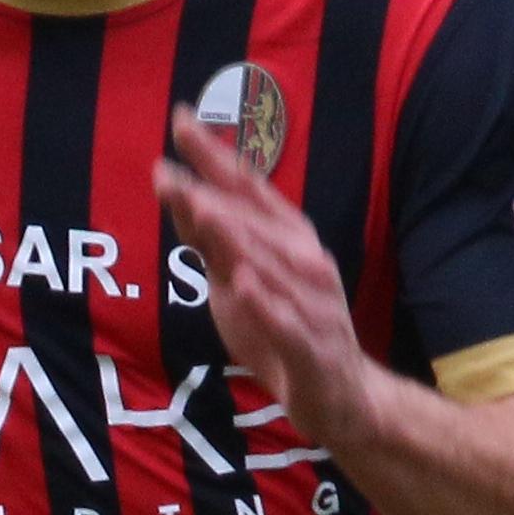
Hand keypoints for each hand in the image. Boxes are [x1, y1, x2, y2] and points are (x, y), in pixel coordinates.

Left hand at [158, 108, 367, 427]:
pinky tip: (243, 284)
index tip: (179, 119)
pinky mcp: (312, 346)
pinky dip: (266, 303)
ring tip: (201, 208)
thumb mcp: (237, 282)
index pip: (247, 187)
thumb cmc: (284, 329)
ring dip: (236, 236)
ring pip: (270, 264)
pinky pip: (287, 322)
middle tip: (172, 171)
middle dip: (214, 193)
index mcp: (288, 238)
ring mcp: (311, 303)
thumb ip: (210, 241)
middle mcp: (304, 260)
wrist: (340, 395)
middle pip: (254, 220)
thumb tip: (177, 192)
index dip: (214, 154)